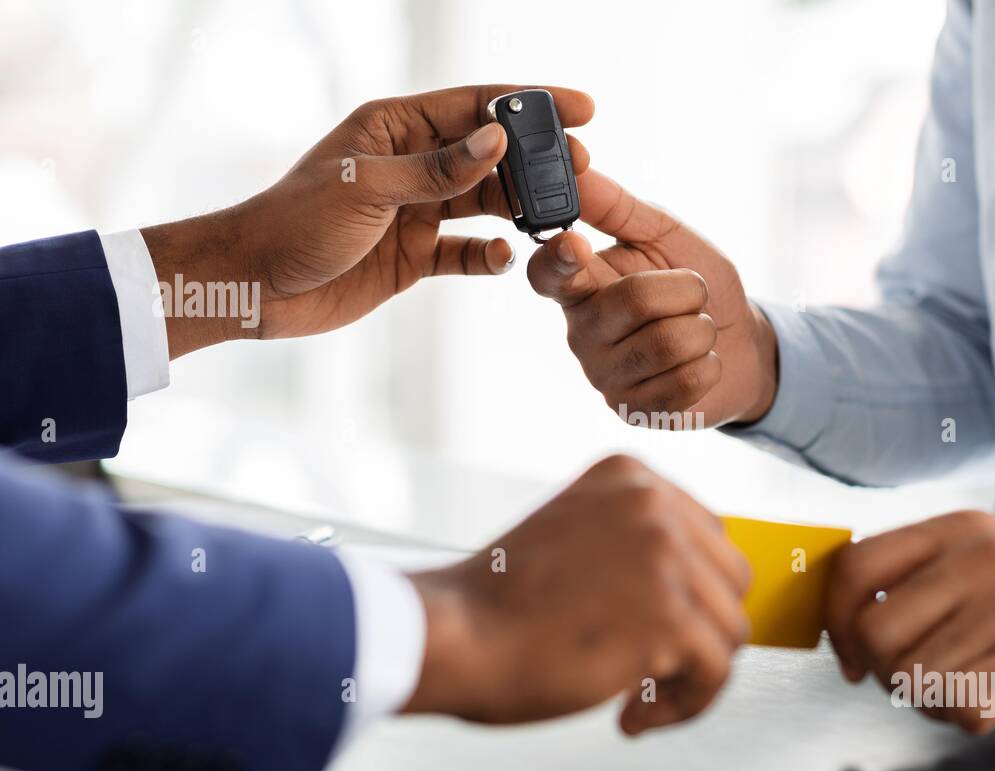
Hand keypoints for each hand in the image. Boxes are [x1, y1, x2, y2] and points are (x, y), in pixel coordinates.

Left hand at [143, 84, 593, 357]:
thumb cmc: (296, 223)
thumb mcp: (369, 188)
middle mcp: (410, 164)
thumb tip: (497, 140)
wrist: (254, 285)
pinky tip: (504, 259)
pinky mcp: (413, 256)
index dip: (529, 104)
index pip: (474, 106)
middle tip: (582, 169)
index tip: (581, 108)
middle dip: (535, 161)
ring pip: (483, 203)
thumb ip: (437, 170)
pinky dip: (487, 256)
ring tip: (557, 215)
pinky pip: (464, 253)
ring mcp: (415, 211)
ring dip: (518, 209)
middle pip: (488, 154)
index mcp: (394, 128)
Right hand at [402, 455, 751, 733]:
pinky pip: (714, 674)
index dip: (688, 596)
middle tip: (651, 670)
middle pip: (729, 582)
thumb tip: (696, 591)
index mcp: (630, 477)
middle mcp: (655, 505)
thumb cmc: (494, 606)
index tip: (649, 631)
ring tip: (636, 701)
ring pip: (729, 631)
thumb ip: (631, 544)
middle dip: (698, 635)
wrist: (451, 637)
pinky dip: (681, 707)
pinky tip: (630, 717)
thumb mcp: (573, 536)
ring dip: (688, 678)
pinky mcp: (668, 616)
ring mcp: (665, 557)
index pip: (707, 538)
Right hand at [525, 170, 777, 426]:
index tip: (575, 243)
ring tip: (698, 329)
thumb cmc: (697, 287)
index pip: (547, 274)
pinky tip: (701, 363)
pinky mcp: (634, 410)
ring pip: (665, 343)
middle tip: (694, 294)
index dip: (557, 259)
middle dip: (686, 290)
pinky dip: (709, 365)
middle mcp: (582, 333)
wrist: (739, 347)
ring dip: (701, 329)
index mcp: (581, 286)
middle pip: (632, 302)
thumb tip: (576, 165)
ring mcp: (605, 376)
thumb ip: (617, 206)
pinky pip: (683, 382)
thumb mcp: (663, 236)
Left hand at [825, 510, 994, 736]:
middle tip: (921, 679)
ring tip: (968, 686)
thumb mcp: (973, 573)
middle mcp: (989, 556)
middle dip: (885, 673)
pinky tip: (994, 702)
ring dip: (931, 701)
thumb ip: (908, 582)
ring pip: (915, 678)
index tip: (853, 656)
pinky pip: (962, 705)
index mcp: (960, 530)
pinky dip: (966, 718)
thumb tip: (835, 618)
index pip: (856, 566)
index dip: (838, 622)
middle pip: (878, 632)